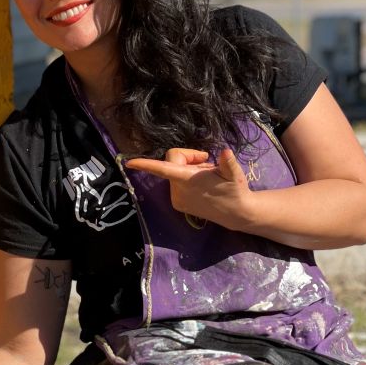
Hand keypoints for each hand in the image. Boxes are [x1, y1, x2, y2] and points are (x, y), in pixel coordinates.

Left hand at [124, 147, 254, 229]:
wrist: (236, 213)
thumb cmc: (235, 190)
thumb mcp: (234, 173)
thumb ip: (228, 162)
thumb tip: (225, 152)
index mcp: (187, 179)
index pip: (162, 169)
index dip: (145, 164)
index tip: (130, 162)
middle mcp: (178, 190)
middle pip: (172, 161)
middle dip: (187, 157)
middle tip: (206, 161)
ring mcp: (176, 198)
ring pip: (173, 171)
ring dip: (188, 169)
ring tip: (206, 175)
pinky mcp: (177, 204)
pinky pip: (175, 183)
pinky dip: (185, 179)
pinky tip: (201, 185)